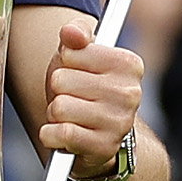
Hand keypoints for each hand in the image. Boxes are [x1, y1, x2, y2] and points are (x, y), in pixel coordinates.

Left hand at [35, 17, 143, 179]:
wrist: (100, 137)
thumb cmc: (85, 88)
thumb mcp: (80, 55)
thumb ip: (76, 34)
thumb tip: (71, 33)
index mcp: (128, 64)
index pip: (70, 53)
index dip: (65, 63)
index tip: (78, 73)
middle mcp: (129, 93)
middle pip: (60, 80)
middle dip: (57, 91)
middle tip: (72, 99)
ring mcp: (119, 122)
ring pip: (60, 107)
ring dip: (55, 114)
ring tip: (70, 117)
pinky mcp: (104, 147)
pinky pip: (62, 133)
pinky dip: (51, 135)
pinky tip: (63, 135)